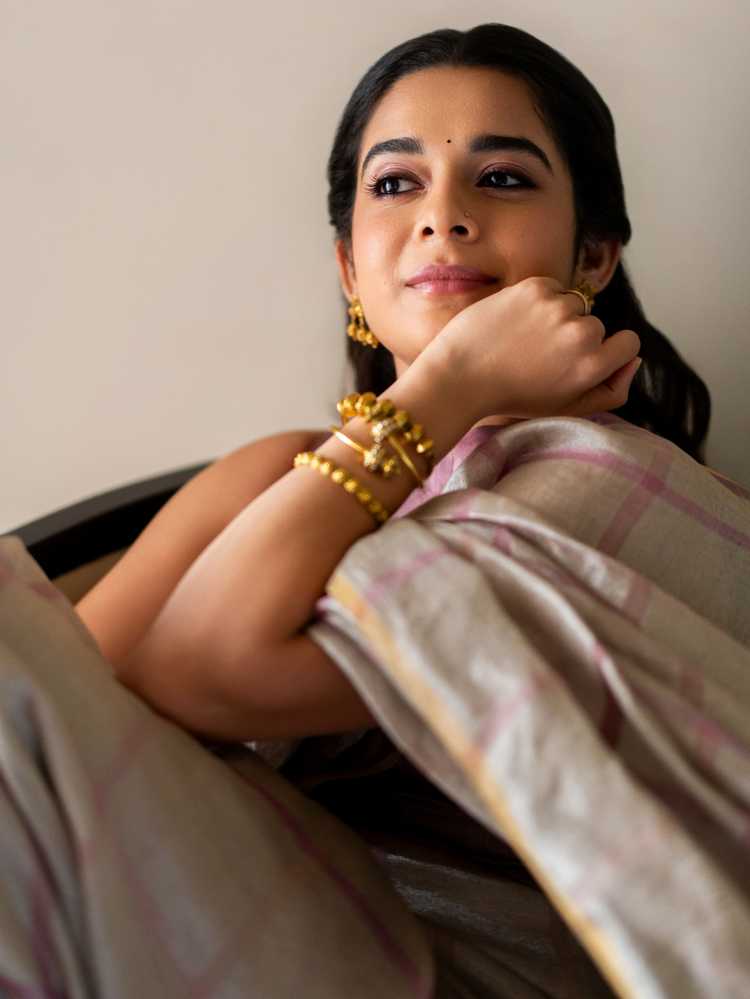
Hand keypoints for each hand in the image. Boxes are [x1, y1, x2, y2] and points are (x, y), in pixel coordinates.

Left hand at [421, 275, 641, 422]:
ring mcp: (558, 306)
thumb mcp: (567, 408)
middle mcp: (581, 334)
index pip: (629, 344)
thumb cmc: (512, 397)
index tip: (581, 359)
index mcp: (592, 367)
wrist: (460, 377)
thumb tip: (633, 360)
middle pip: (596, 326)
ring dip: (557, 317)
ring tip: (525, 340)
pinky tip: (516, 322)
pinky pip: (553, 289)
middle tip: (539, 357)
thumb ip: (611, 391)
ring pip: (575, 305)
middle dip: (574, 338)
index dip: (607, 352)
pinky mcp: (535, 286)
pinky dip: (539, 302)